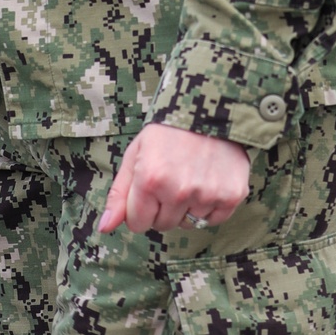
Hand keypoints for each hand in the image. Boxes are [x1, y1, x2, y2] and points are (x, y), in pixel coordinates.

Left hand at [97, 123, 250, 234]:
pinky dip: (210, 206)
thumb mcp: (135, 154)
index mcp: (150, 179)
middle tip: (171, 177)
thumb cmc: (167, 132)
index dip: (141, 207)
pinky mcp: (231, 195)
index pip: (137, 223)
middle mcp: (178, 190)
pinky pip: (213, 219)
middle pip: (163, 225)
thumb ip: (118, 193)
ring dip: (187, 206)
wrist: (209, 107)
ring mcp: (206, 194)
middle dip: (163, 207)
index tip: (149, 188)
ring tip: (190, 175)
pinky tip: (207, 180)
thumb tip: (105, 227)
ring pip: (188, 223)